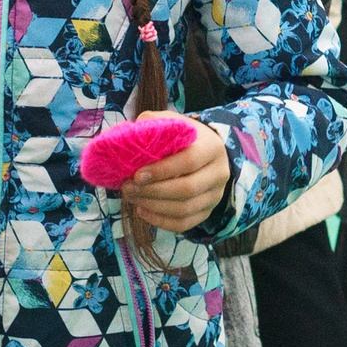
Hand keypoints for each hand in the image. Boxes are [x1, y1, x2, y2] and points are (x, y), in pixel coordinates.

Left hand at [123, 120, 230, 234]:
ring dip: (153, 206)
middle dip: (153, 191)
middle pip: (187, 189)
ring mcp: (215, 195)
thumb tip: (128, 137)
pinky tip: (142, 210)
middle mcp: (219, 173)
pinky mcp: (207, 211)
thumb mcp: (171, 122)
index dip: (162, 170)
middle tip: (128, 188)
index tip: (137, 175)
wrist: (207, 152)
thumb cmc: (184, 137)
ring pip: (184, 209)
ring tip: (131, 197)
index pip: (189, 161)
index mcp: (212, 147)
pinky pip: (184, 224)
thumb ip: (152, 124)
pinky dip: (160, 221)